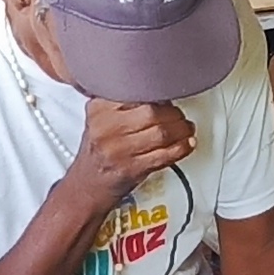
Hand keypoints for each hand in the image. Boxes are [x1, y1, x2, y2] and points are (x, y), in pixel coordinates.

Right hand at [72, 100, 196, 197]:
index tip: (167, 94)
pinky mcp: (131, 169)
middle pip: (152, 112)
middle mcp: (106, 127)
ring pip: (161, 133)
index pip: (135, 91)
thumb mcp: (100, 118)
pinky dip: (181, 148)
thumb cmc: (99, 149)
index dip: (158, 92)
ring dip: (181, 130)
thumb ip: (123, 101)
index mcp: (98, 109)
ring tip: (186, 128)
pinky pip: (165, 155)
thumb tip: (159, 90)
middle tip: (179, 115)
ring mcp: (118, 150)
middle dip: (173, 113)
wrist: (87, 185)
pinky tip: (186, 143)